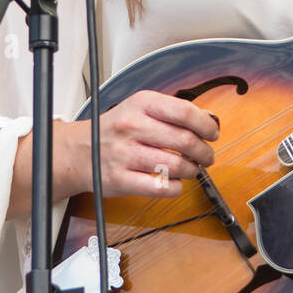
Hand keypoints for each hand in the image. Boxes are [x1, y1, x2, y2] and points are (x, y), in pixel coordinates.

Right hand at [89, 90, 220, 198]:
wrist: (79, 151)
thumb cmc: (116, 129)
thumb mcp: (140, 108)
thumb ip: (172, 112)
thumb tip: (209, 121)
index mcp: (141, 104)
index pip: (185, 112)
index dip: (206, 125)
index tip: (212, 133)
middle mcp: (132, 126)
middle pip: (184, 141)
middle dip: (204, 152)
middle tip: (207, 156)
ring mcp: (125, 154)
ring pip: (175, 166)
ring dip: (192, 170)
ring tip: (192, 169)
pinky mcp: (120, 180)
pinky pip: (160, 188)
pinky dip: (175, 187)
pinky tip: (174, 182)